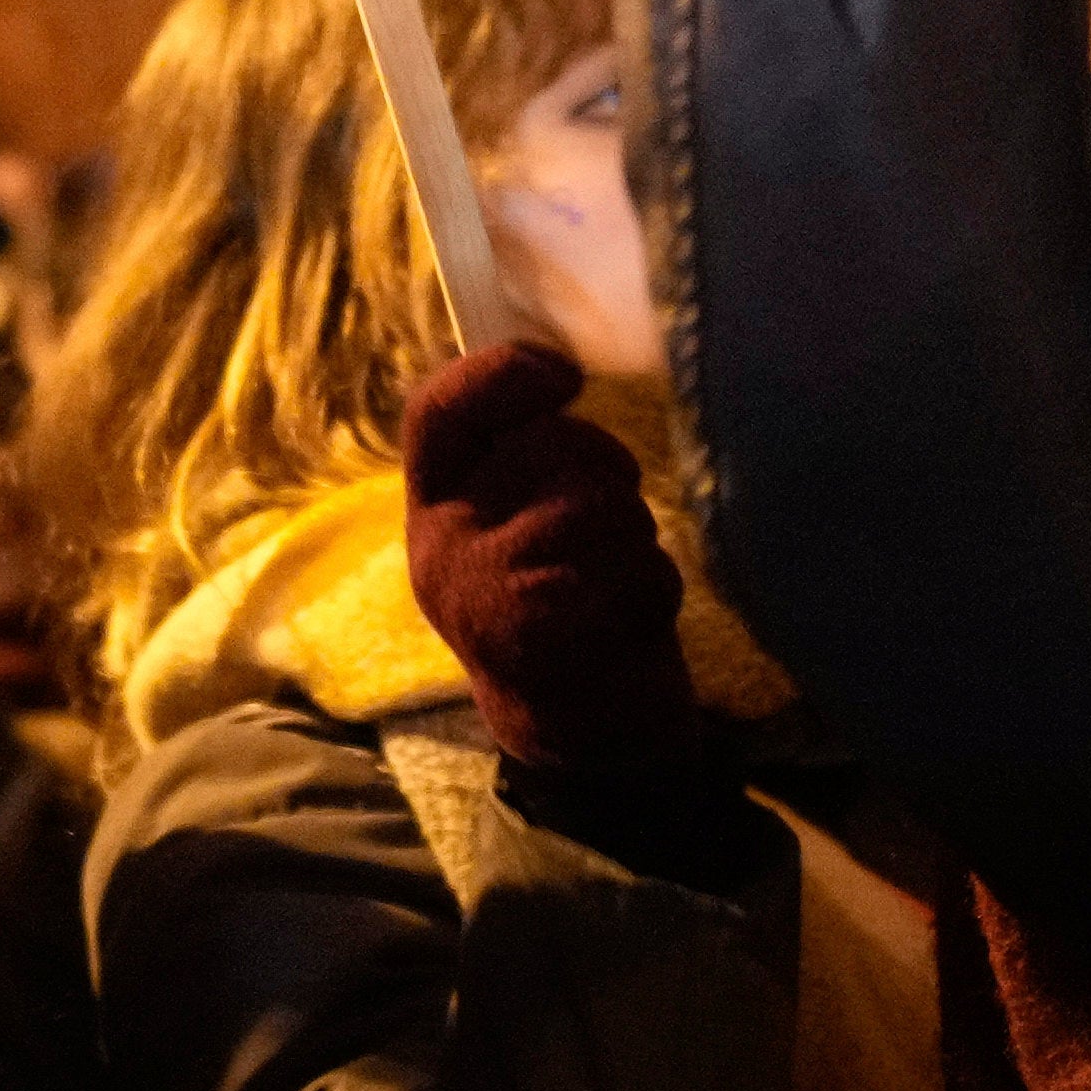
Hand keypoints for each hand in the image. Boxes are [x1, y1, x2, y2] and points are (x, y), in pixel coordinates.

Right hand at [402, 344, 704, 796]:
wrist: (574, 733)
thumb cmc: (565, 597)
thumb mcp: (525, 518)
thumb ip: (527, 449)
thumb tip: (560, 357)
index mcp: (437, 503)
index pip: (439, 412)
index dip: (500, 374)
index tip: (563, 374)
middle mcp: (442, 544)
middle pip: (555, 450)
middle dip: (609, 477)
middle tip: (608, 531)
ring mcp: (482, 593)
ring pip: (602, 509)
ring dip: (637, 544)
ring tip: (615, 585)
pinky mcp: (536, 637)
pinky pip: (630, 571)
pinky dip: (653, 595)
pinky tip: (628, 628)